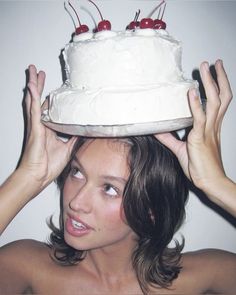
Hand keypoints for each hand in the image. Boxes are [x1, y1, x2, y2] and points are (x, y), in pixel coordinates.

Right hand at [19, 65, 75, 192]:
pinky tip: (31, 86)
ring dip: (34, 85)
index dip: (49, 98)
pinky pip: (33, 110)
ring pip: (33, 100)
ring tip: (33, 72)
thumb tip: (84, 131)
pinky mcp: (34, 129)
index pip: (48, 109)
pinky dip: (32, 97)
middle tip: (39, 73)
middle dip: (39, 86)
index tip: (53, 89)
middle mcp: (40, 125)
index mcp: (48, 129)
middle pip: (39, 100)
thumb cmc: (49, 165)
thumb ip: (74, 138)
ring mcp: (36, 126)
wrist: (38, 176)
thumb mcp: (68, 148)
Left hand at [155, 60, 232, 195]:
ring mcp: (208, 130)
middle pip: (222, 96)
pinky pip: (200, 118)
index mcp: (212, 127)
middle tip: (214, 63)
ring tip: (206, 68)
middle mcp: (213, 125)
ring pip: (215, 101)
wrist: (210, 182)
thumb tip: (157, 129)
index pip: (219, 102)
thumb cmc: (200, 167)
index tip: (214, 73)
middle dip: (219, 78)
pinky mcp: (200, 138)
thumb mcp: (181, 149)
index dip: (218, 86)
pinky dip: (196, 104)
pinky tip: (192, 92)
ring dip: (210, 83)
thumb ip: (169, 138)